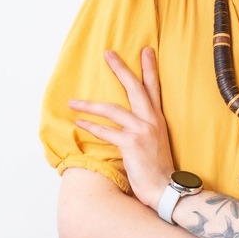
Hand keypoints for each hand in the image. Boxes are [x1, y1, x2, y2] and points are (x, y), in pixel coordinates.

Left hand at [69, 47, 173, 210]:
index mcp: (158, 117)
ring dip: (90, 104)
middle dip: (121, 69)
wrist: (165, 187)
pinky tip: (80, 123)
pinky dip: (92, 127)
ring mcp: (142, 130)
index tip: (145, 50)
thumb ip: (146, 126)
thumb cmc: (157, 167)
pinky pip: (107, 132)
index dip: (149, 67)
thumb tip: (130, 118)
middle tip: (108, 54)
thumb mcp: (156, 140)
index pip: (154, 87)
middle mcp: (152, 119)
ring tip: (73, 101)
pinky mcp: (132, 143)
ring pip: (113, 109)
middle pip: (135, 87)